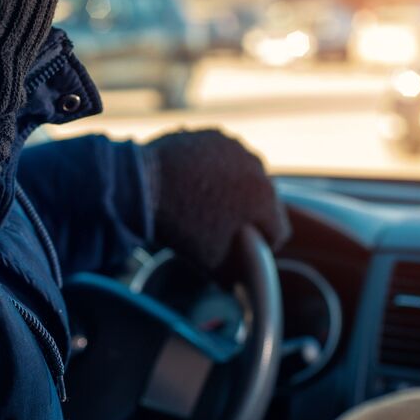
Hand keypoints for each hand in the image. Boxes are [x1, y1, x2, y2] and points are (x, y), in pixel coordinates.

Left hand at [143, 129, 289, 269]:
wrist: (142, 185)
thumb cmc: (180, 227)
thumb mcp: (214, 264)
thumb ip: (240, 273)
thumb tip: (245, 283)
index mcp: (265, 200)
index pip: (278, 231)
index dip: (261, 245)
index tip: (243, 250)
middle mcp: (258, 168)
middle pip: (263, 201)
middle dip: (247, 214)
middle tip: (220, 227)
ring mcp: (235, 148)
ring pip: (244, 177)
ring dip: (233, 189)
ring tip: (204, 203)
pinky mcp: (214, 135)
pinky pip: (223, 158)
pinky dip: (214, 169)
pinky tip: (194, 181)